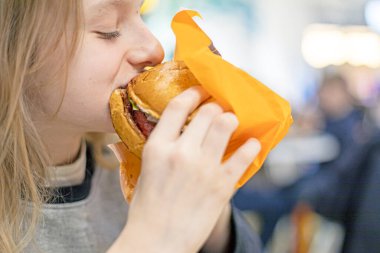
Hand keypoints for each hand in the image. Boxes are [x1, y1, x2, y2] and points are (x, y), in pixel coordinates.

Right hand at [116, 86, 260, 252]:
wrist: (158, 241)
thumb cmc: (147, 208)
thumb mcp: (143, 171)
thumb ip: (153, 148)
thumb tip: (155, 131)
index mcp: (158, 147)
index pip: (179, 107)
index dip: (193, 93)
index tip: (200, 91)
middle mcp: (182, 152)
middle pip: (208, 112)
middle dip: (215, 107)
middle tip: (218, 109)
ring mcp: (204, 168)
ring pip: (227, 125)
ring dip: (231, 120)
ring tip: (231, 122)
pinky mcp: (222, 185)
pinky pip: (243, 156)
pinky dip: (250, 146)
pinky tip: (251, 143)